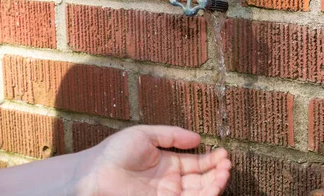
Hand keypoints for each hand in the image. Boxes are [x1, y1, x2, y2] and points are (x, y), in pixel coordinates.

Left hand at [74, 125, 230, 195]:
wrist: (95, 174)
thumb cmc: (115, 153)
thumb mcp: (146, 135)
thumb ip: (172, 135)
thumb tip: (197, 138)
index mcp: (167, 165)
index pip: (196, 164)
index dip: (211, 160)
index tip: (224, 153)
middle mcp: (171, 182)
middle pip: (202, 180)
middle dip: (217, 172)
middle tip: (228, 162)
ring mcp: (168, 195)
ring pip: (200, 193)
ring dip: (215, 183)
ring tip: (225, 171)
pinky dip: (206, 194)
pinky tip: (215, 183)